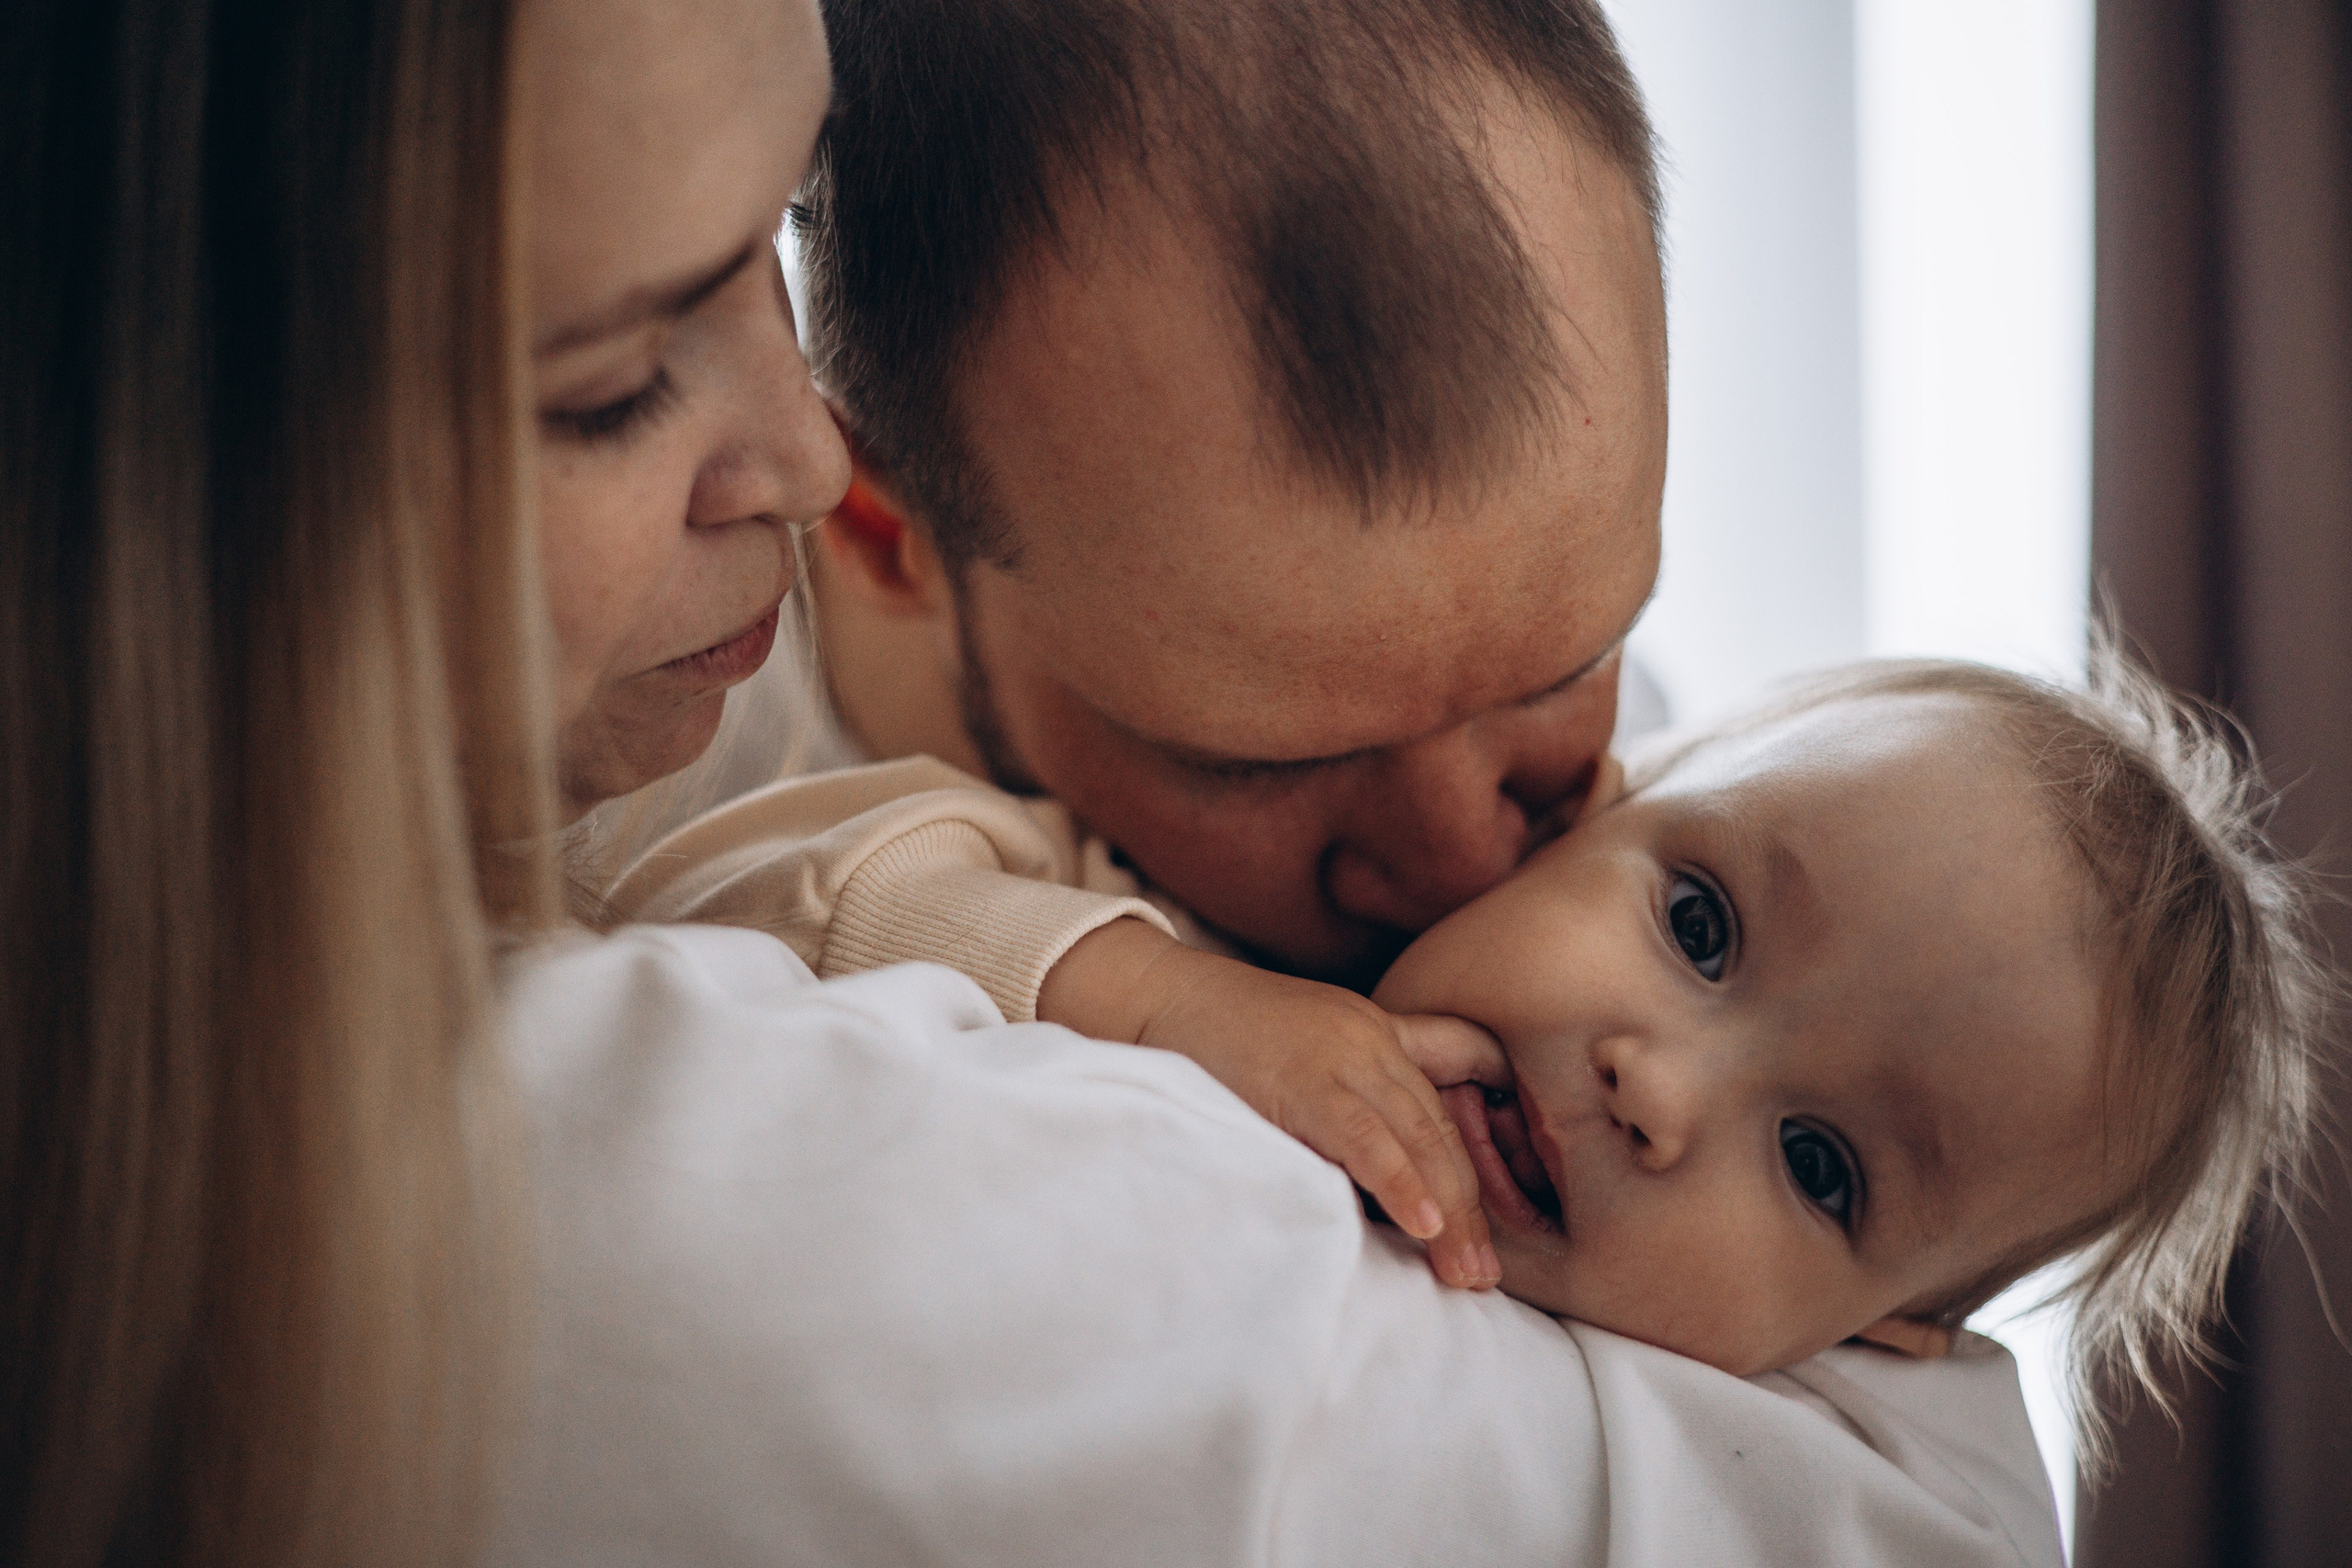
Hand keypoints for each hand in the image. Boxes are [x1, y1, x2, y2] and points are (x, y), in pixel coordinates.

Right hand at [1038, 920, 1501, 1289]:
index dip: (1477, 1170)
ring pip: (1417, 1136)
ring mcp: (1341, 1054)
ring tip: (1465, 1270)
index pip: (1447, 1107)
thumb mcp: (1302, 1065)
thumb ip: (1342, 1114)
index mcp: (1377, 1037)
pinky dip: (1398, 1181)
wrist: (1154, 993)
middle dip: (1471, 1209)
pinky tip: (1424, 1223)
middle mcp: (1372, 1040)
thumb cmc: (1218, 1043)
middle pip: (1442, 1131)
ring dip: (1450, 1210)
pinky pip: (1363, 1136)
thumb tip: (1372, 1197)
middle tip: (1483, 1274)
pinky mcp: (1302, 1078)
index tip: (1491, 1230)